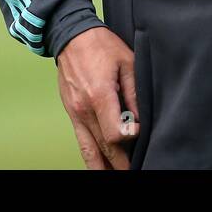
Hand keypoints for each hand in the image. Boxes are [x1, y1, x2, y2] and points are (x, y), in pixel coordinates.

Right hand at [56, 26, 139, 169]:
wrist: (71, 36)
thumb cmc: (101, 45)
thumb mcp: (127, 62)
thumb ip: (135, 93)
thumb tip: (139, 119)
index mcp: (100, 96)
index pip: (116, 133)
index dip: (131, 137)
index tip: (140, 131)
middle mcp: (84, 109)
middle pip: (105, 148)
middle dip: (121, 163)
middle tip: (137, 169)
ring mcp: (75, 114)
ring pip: (90, 151)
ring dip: (104, 167)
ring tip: (119, 174)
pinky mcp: (72, 114)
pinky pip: (81, 142)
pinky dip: (91, 158)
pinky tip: (100, 167)